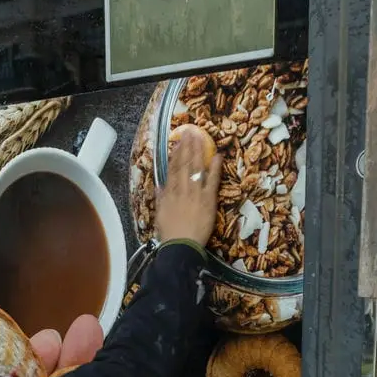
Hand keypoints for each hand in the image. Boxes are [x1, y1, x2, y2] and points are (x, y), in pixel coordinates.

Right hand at [155, 129, 222, 246]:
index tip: (178, 141)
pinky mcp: (208, 200)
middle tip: (190, 131)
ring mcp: (195, 193)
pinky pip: (212, 182)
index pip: (172, 169)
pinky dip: (215, 169)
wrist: (181, 245)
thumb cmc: (169, 233)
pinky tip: (218, 157)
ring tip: (200, 137)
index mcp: (170, 192)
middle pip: (184, 164)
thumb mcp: (160, 214)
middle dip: (187, 146)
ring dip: (198, 151)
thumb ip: (160, 198)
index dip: (175, 153)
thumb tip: (159, 185)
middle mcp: (182, 189)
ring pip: (196, 168)